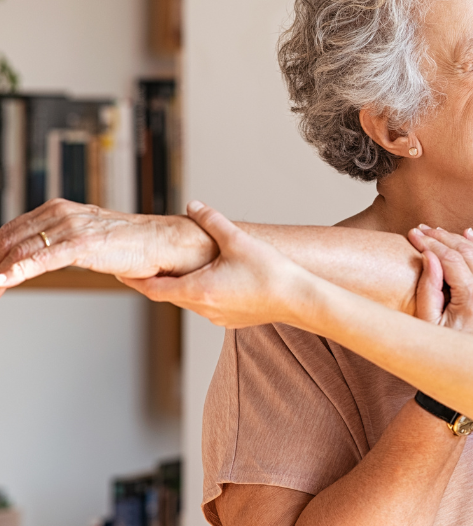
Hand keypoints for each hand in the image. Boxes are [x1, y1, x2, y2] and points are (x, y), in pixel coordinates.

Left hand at [0, 199, 217, 293]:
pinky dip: (18, 271)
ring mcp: (71, 227)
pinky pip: (42, 259)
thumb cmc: (129, 244)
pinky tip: (4, 281)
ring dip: (0, 272)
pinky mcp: (83, 243)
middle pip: (9, 240)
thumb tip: (34, 259)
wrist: (163, 242)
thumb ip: (58, 243)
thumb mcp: (85, 239)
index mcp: (58, 210)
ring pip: (20, 250)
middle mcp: (61, 214)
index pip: (10, 231)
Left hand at [122, 201, 307, 328]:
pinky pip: (209, 306)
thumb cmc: (271, 273)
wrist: (299, 300)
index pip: (153, 288)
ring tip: (183, 270)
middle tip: (148, 266)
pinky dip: (204, 293)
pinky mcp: (233, 320)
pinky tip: (216, 280)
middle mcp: (203, 308)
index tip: (121, 273)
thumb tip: (194, 205)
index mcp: (197, 289)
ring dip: (183, 286)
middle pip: (170, 295)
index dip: (135, 280)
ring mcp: (218, 317)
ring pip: (190, 301)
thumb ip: (212, 220)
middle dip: (158, 280)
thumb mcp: (238, 240)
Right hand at [408, 226, 472, 341]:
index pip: (451, 259)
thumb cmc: (444, 352)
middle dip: (443, 237)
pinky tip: (467, 236)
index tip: (413, 235)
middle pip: (467, 252)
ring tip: (438, 231)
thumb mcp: (428, 324)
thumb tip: (429, 255)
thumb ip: (428, 288)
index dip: (430, 243)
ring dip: (460, 239)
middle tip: (422, 229)